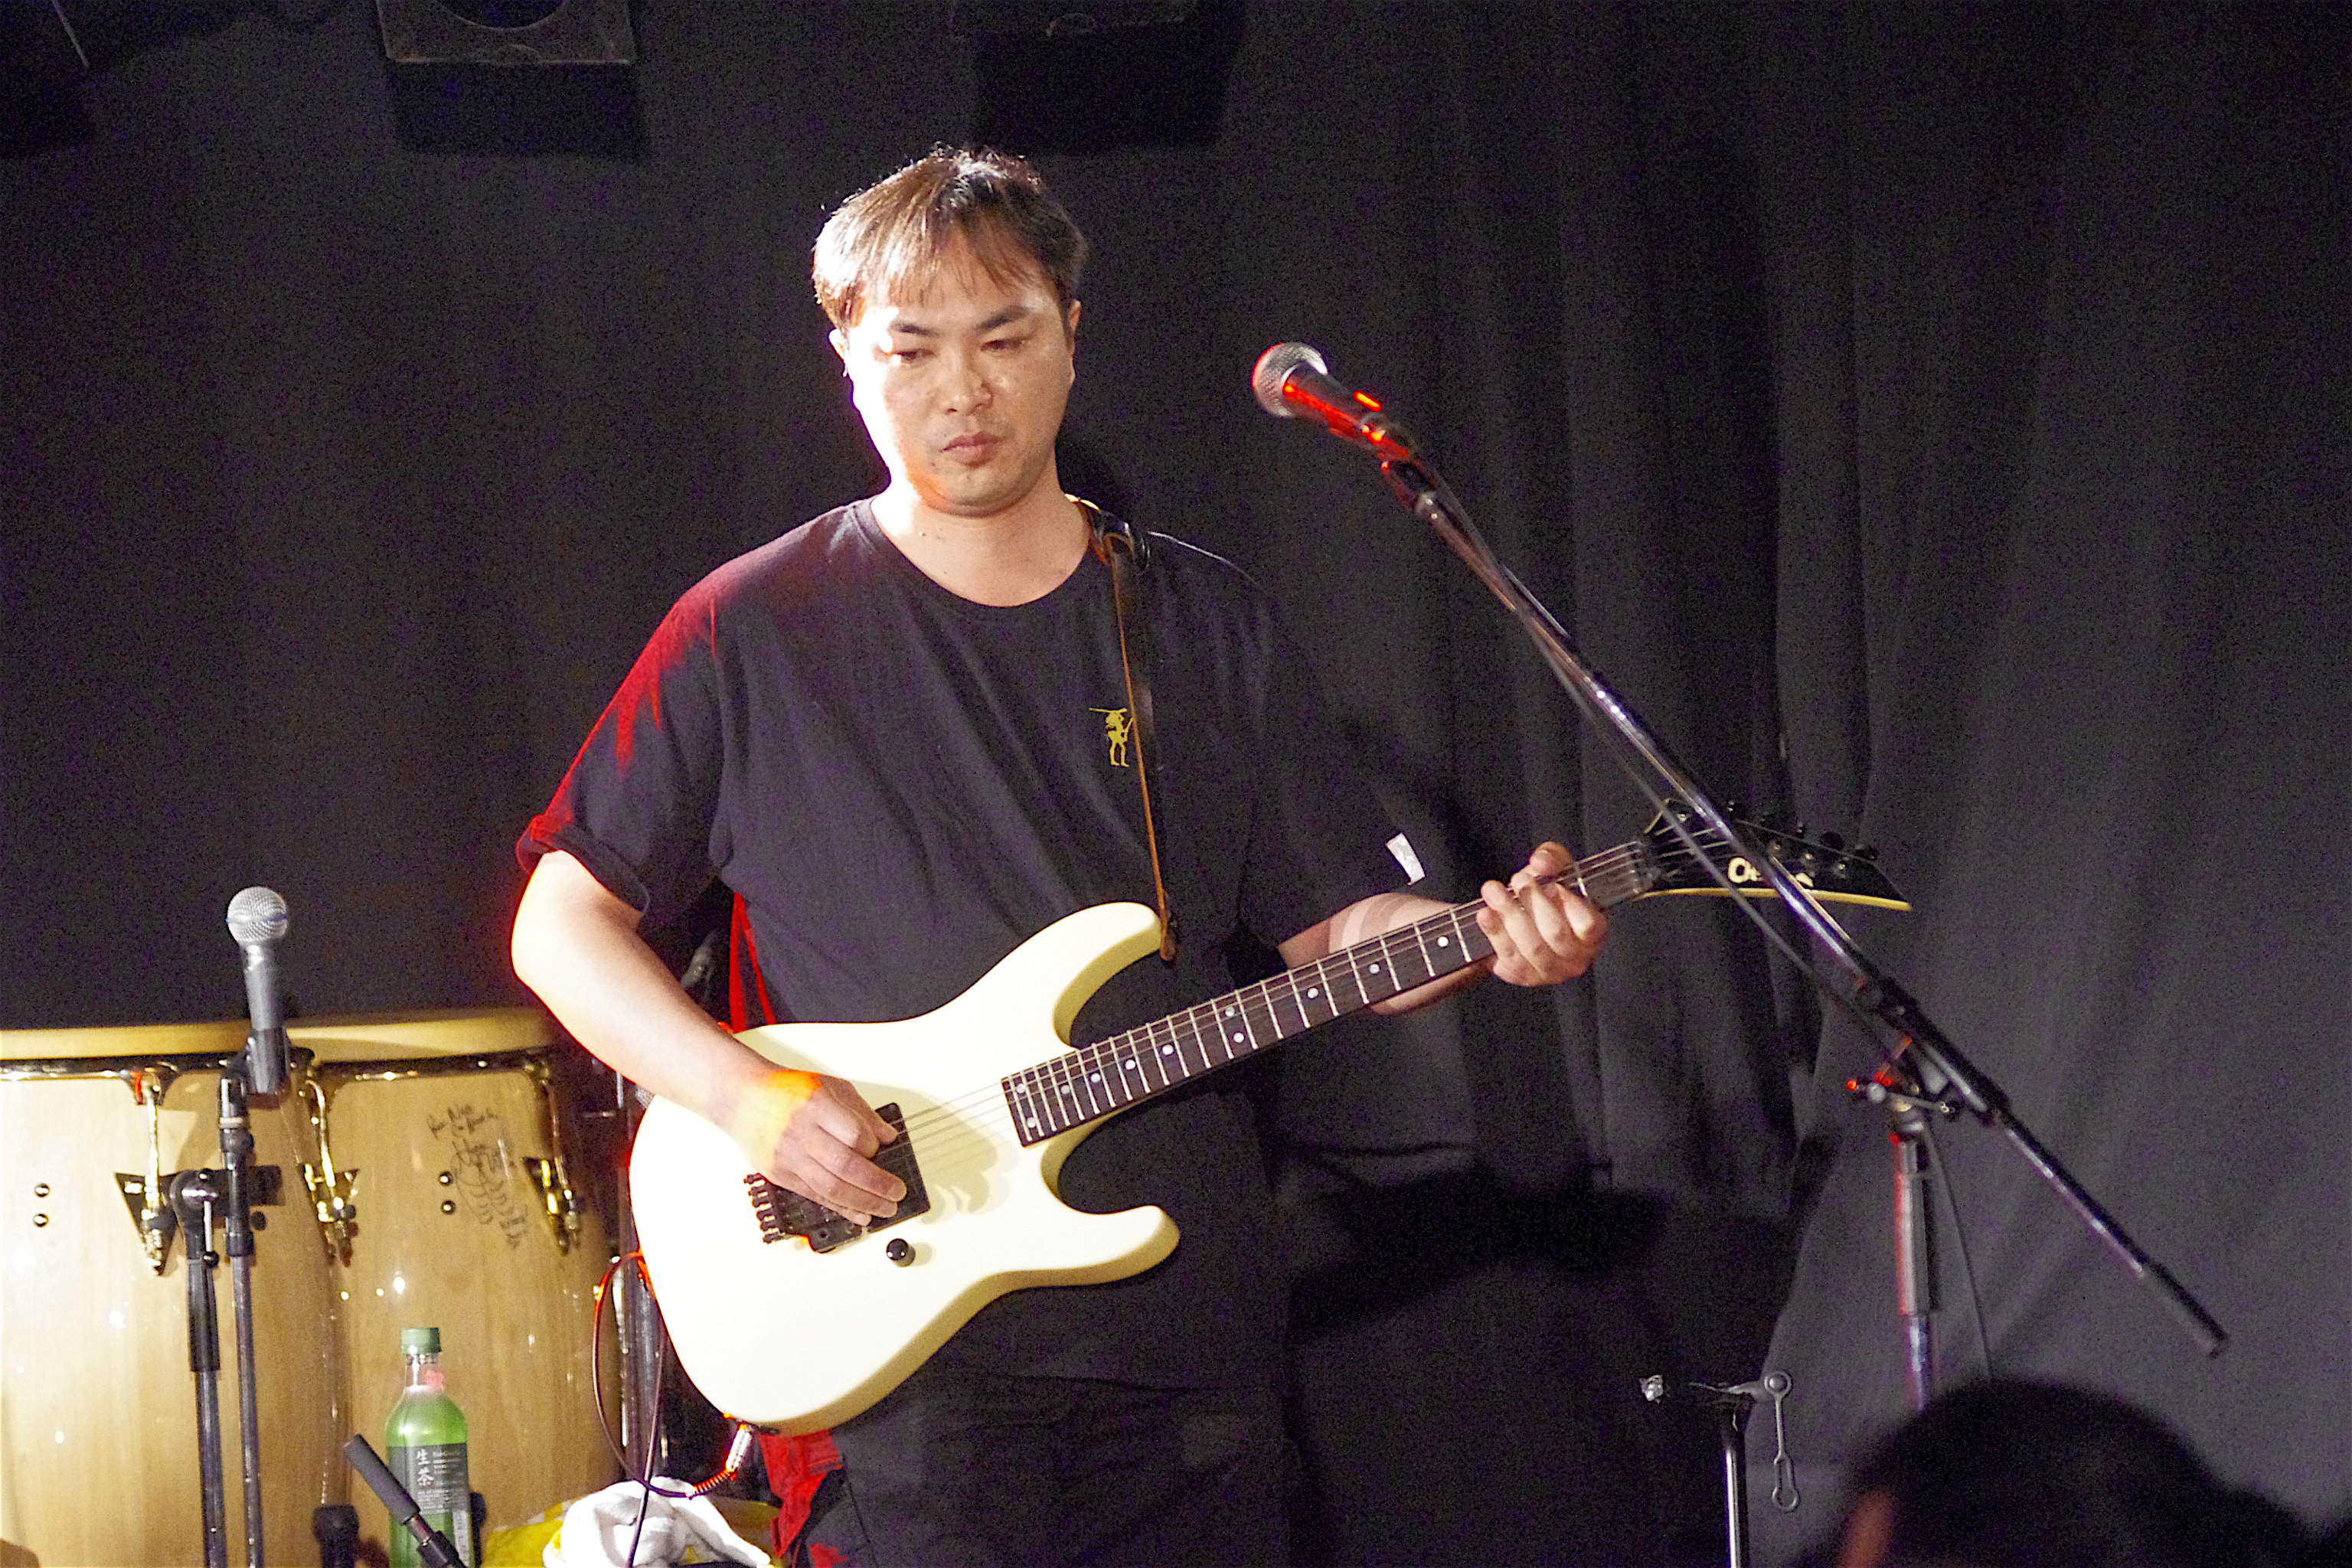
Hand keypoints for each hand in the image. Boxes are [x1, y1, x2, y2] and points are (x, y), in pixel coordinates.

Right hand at [729, 1068, 904, 1225]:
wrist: (742, 1099)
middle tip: (896, 1192)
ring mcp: (789, 1157)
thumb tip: (888, 1136)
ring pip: (831, 1188)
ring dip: (863, 1203)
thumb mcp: (831, 1086)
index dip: (874, 1147)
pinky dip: (840, 1208)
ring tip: (884, 1208)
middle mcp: (801, 1132)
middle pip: (845, 1166)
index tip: (883, 1150)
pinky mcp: (780, 1175)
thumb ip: (862, 1111)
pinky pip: (815, 1196)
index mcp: (816, 1105)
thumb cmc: (786, 1090)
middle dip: (877, 1185)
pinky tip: (859, 1213)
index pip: (854, 1134)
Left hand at [1476, 841, 1607, 985]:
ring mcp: (1550, 972)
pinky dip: (1495, 933)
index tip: (1553, 885)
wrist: (1519, 917)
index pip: (1589, 925)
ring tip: (1494, 891)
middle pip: (1556, 933)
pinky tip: (1485, 914)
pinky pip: (1509, 958)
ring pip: (1531, 947)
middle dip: (1534, 903)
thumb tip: (1542, 863)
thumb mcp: (1553, 869)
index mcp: (1593, 933)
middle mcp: (1576, 957)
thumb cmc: (1545, 895)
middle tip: (1519, 880)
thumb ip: (1553, 859)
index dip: (1570, 904)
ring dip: (1510, 914)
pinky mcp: (1523, 976)